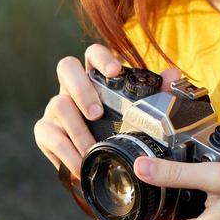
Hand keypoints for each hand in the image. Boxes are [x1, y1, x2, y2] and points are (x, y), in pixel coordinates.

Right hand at [32, 44, 182, 174]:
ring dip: (77, 129)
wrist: (101, 165)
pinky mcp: (45, 131)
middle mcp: (72, 86)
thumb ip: (156, 93)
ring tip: (92, 149)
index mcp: (95, 77)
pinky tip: (80, 163)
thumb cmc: (119, 131)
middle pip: (66, 67)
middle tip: (97, 113)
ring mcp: (56, 107)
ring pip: (58, 104)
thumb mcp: (140, 113)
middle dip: (81, 88)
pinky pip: (50, 136)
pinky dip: (66, 152)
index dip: (102, 58)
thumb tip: (174, 74)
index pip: (93, 53)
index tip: (115, 72)